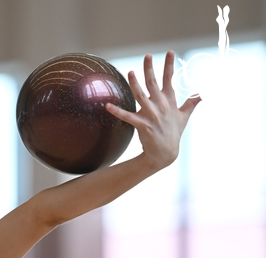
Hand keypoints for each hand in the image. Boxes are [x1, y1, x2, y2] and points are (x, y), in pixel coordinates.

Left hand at [106, 51, 201, 167]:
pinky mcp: (143, 125)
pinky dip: (117, 111)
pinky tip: (108, 105)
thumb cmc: (173, 133)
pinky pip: (127, 116)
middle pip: (154, 83)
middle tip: (147, 56)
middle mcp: (161, 106)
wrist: (165, 153)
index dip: (169, 65)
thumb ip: (191, 103)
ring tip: (129, 72)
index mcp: (169, 101)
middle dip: (150, 69)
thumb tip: (202, 94)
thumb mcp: (184, 116)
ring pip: (141, 96)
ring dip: (135, 84)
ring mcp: (152, 115)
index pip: (169, 79)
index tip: (169, 52)